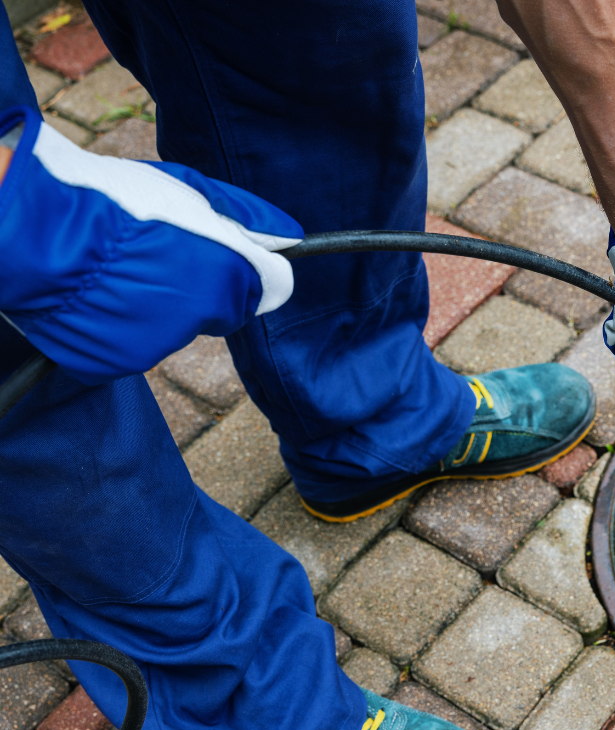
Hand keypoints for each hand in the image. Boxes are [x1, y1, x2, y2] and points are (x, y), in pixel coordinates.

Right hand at [0, 106, 301, 383]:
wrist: (32, 229)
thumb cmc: (110, 200)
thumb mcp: (187, 190)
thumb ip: (246, 216)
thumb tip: (290, 236)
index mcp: (226, 272)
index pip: (267, 286)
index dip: (241, 267)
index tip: (218, 255)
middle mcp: (201, 315)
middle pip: (220, 310)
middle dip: (199, 288)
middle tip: (154, 256)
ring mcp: (157, 344)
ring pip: (174, 329)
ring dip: (155, 307)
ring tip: (115, 269)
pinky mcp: (116, 361)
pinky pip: (131, 345)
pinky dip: (119, 326)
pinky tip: (96, 295)